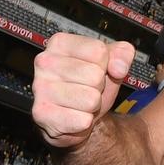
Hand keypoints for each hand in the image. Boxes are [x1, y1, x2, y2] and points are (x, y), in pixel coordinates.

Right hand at [32, 33, 135, 148]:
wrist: (76, 115)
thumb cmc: (91, 83)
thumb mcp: (112, 61)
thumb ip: (123, 53)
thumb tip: (118, 68)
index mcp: (60, 43)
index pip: (99, 51)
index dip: (105, 64)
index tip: (95, 68)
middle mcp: (45, 62)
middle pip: (95, 75)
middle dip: (99, 86)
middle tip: (87, 88)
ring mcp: (40, 88)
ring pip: (90, 99)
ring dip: (92, 104)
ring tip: (80, 101)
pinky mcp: (41, 114)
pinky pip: (82, 120)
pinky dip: (84, 121)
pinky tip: (72, 115)